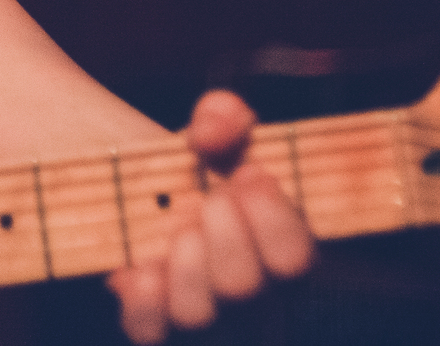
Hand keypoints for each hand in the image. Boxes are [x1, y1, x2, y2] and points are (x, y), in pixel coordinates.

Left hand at [107, 90, 313, 339]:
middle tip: (209, 200)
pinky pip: (149, 330)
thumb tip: (211, 131)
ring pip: (197, 316)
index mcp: (282, 252)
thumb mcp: (218, 131)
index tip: (248, 173)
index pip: (296, 261)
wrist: (148, 192)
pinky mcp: (154, 325)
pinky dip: (143, 297)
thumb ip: (223, 116)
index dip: (273, 218)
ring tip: (179, 227)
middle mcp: (251, 297)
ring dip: (184, 262)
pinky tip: (143, 265)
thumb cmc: (201, 168)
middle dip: (223, 234)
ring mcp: (202, 317)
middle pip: (245, 290)